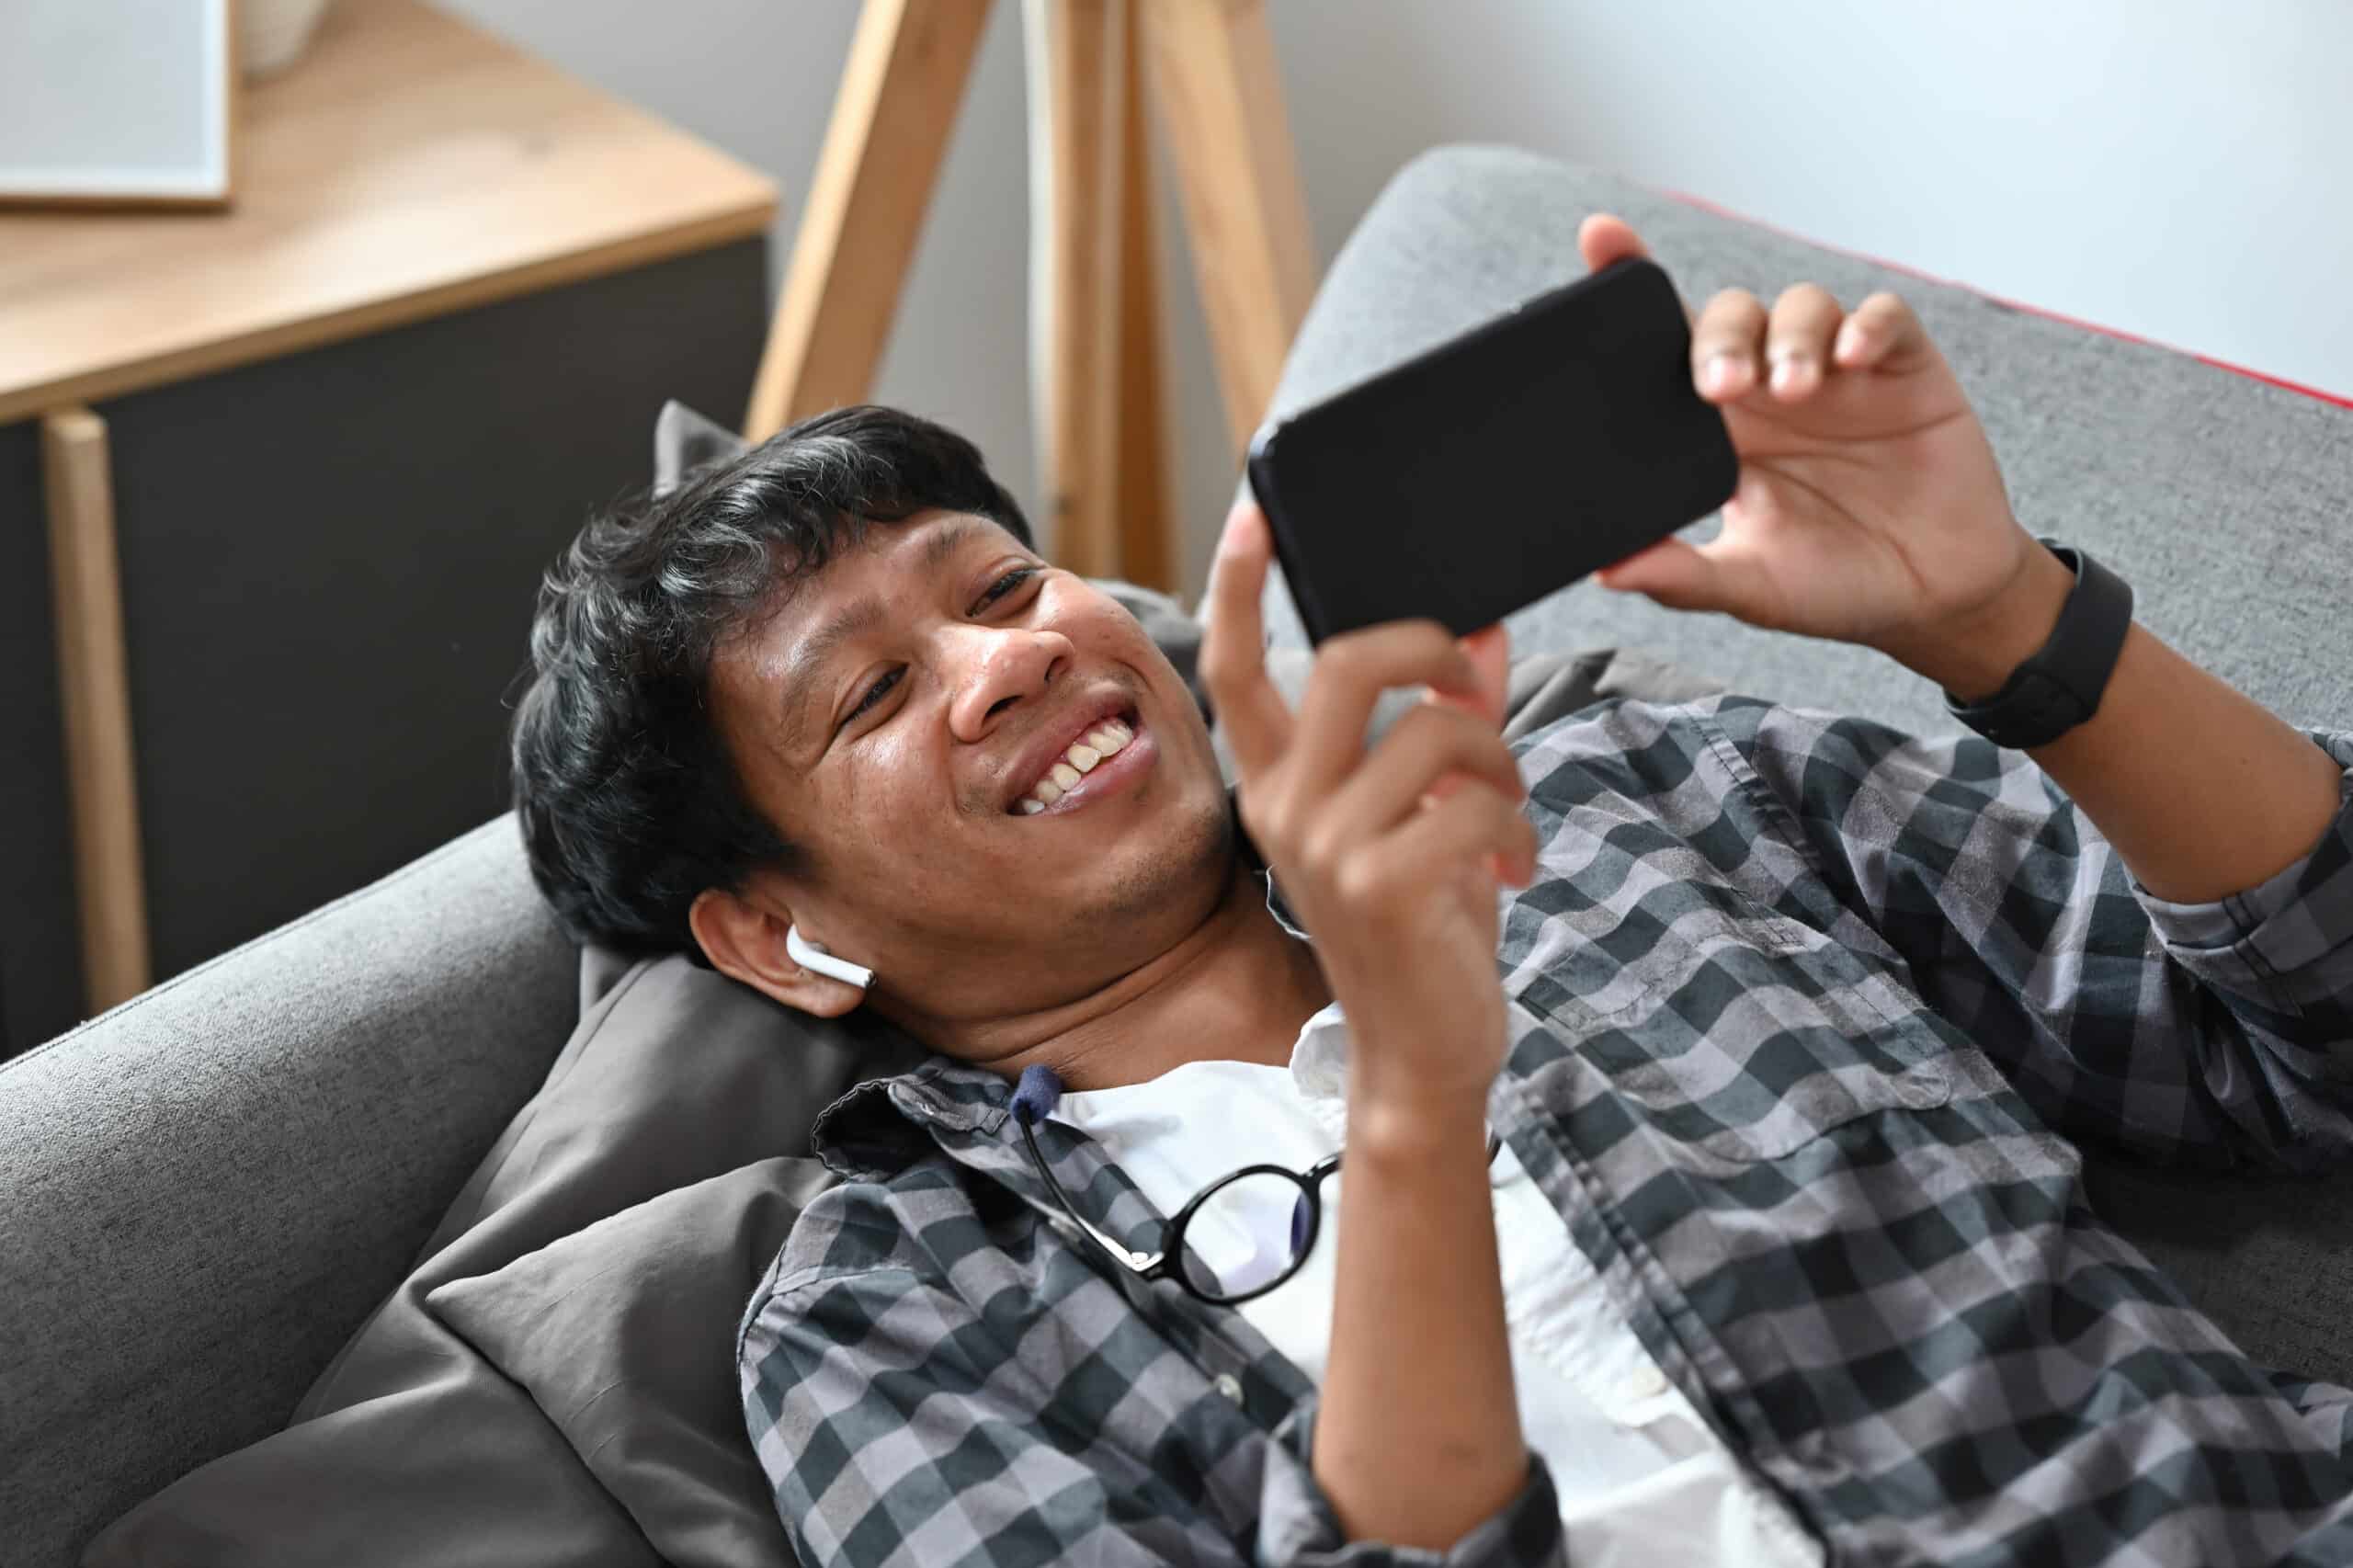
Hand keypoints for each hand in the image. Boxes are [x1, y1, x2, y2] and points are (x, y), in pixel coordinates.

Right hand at [1201, 502, 1532, 1111]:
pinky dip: (1517, 828)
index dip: (1241, 583)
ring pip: (1437, 730)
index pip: (1235, 665)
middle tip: (1475, 685)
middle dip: (1435, 647)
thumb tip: (1484, 632)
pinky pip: (1476, 803)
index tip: (1257, 510)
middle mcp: (1284, 807)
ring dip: (1501, 760)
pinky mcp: (1382, 885)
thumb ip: (1446, 725)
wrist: (1424, 1057)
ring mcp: (1327, 847)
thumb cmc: (1423, 932)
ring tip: (1509, 814)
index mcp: (1277, 783)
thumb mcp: (1428, 816)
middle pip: (1351, 657)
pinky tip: (1514, 869)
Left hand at [1582, 215, 2072, 696]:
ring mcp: (1837, 373)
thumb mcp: (1750, 586)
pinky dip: (1865, 327)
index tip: (1599, 237)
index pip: (1663, 345)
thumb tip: (1606, 570)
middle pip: (1728, 316)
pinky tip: (1852, 360)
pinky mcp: (1903, 368)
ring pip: (1800, 307)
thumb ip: (1682, 576)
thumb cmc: (1832, 584)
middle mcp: (1769, 387)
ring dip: (1788, 337)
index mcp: (1719, 429)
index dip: (1632, 284)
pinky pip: (1882, 319)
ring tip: (1793, 388)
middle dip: (1718, 336)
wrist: (1932, 598)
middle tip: (1719, 387)